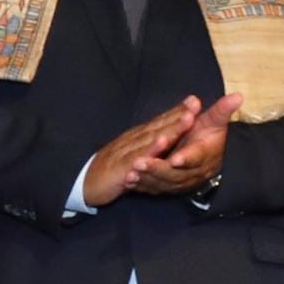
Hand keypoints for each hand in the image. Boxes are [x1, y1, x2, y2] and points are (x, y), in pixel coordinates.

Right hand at [80, 101, 200, 207]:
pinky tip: (162, 145)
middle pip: (159, 125)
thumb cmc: (114, 167)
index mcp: (139, 137)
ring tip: (187, 119)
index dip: (178, 111)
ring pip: (151, 138)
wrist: (87, 182)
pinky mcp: (121, 167)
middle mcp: (134, 140)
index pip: (160, 121)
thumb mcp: (135, 154)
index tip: (195, 100)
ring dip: (170, 128)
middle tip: (196, 104)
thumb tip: (168, 135)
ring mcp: (127, 152)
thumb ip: (151, 145)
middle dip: (178, 114)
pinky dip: (150, 151)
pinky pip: (138, 158)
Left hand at [123, 90, 242, 198]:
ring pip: (163, 183)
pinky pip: (155, 189)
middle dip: (157, 169)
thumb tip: (238, 95)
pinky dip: (142, 186)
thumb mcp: (215, 121)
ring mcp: (180, 182)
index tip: (174, 158)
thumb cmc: (208, 135)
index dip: (186, 158)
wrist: (208, 158)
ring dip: (146, 179)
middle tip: (139, 162)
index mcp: (203, 155)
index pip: (196, 157)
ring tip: (131, 173)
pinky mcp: (169, 187)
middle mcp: (192, 172)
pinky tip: (128, 181)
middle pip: (175, 174)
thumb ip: (223, 110)